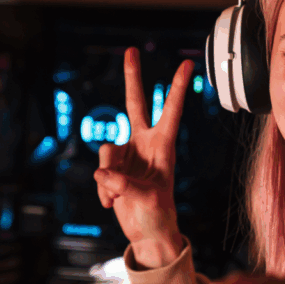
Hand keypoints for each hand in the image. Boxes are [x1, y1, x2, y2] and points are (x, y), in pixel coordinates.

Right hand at [94, 47, 193, 268]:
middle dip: (133, 77)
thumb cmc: (158, 216)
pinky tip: (113, 204)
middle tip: (131, 50)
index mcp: (164, 147)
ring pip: (107, 149)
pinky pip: (99, 170)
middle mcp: (145, 144)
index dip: (176, 89)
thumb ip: (125, 184)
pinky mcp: (112, 168)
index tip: (186, 65)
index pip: (170, 112)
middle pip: (135, 104)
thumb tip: (102, 172)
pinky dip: (103, 190)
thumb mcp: (147, 200)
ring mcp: (128, 155)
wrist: (147, 233)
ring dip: (109, 176)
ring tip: (118, 197)